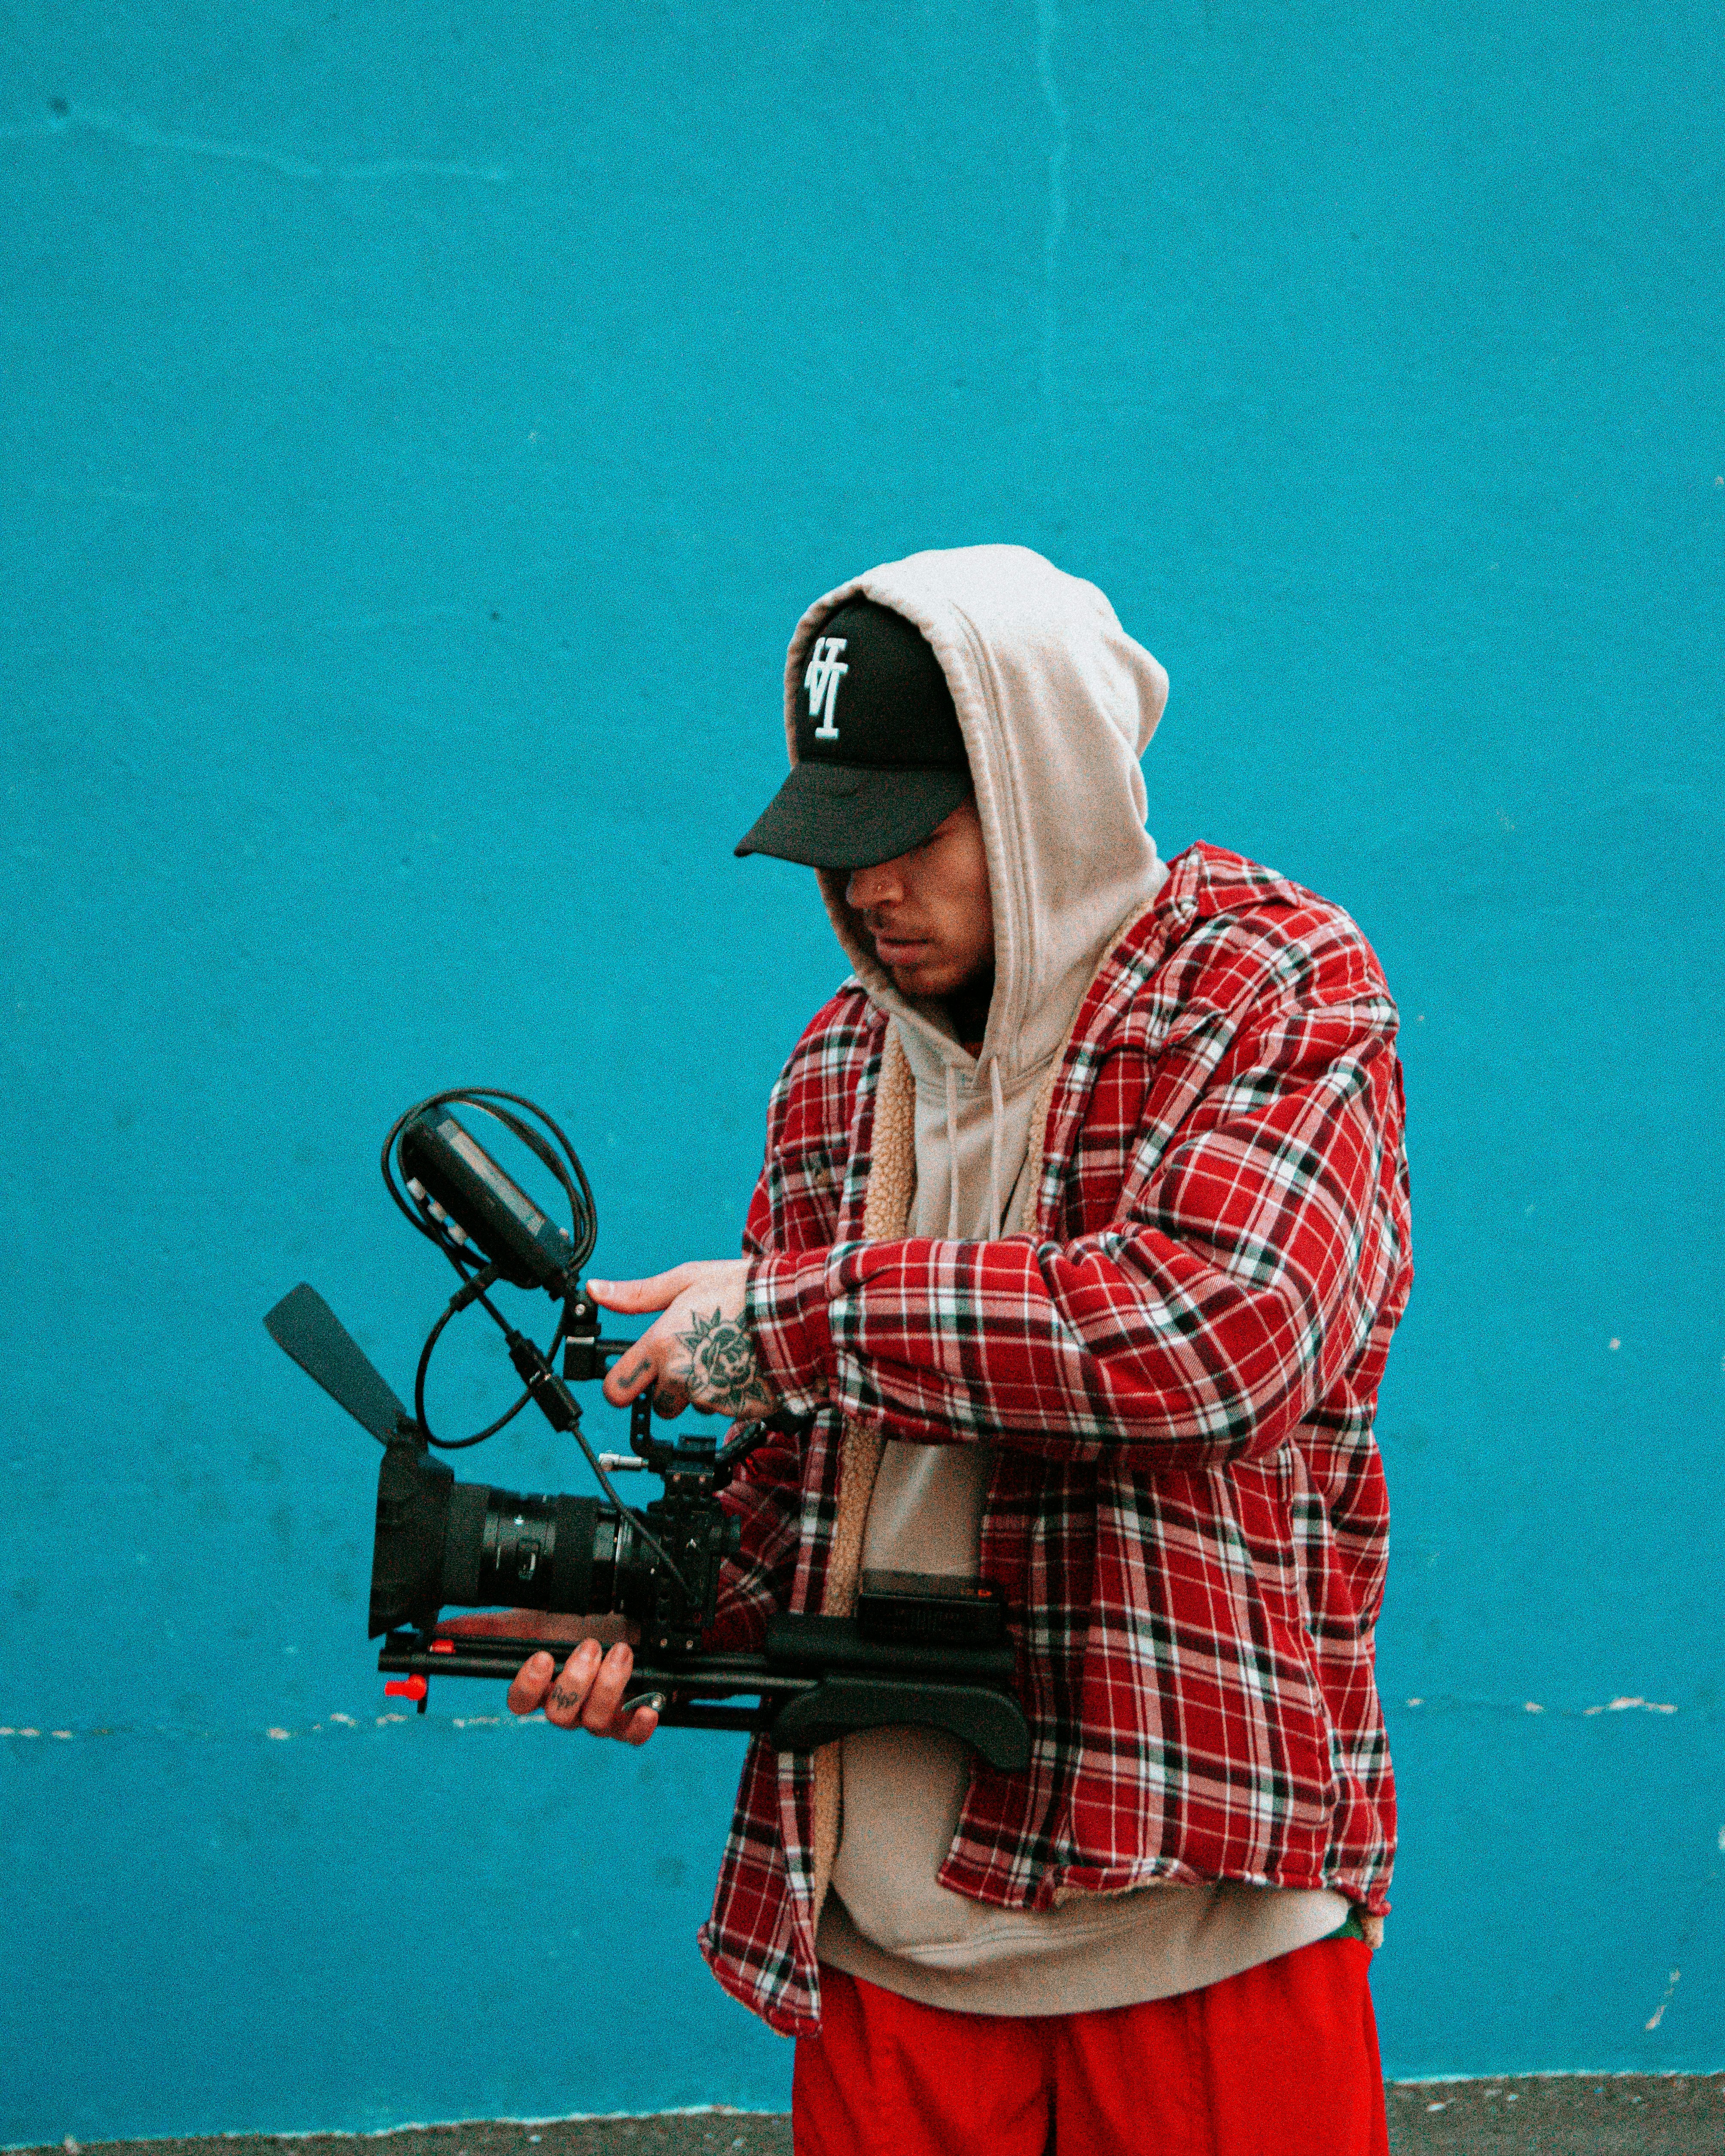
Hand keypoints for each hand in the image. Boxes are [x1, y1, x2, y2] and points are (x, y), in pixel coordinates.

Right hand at [435, 1610, 657, 1742]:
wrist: (630, 1623)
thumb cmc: (579, 1622)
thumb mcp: (538, 1615)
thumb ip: (493, 1625)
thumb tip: (441, 1628)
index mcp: (543, 1685)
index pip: (521, 1702)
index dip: (528, 1685)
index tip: (541, 1657)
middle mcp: (569, 1707)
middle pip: (559, 1715)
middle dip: (575, 1680)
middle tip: (591, 1646)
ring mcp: (599, 1716)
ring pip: (594, 1722)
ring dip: (609, 1685)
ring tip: (622, 1652)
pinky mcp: (631, 1720)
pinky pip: (631, 1736)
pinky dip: (641, 1723)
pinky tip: (648, 1705)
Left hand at [589, 1260, 777, 1421]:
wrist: (799, 1313)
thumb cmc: (744, 1291)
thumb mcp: (687, 1279)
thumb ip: (638, 1294)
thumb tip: (596, 1291)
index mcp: (662, 1345)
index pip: (616, 1389)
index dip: (621, 1384)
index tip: (630, 1378)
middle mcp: (682, 1377)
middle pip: (657, 1403)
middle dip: (668, 1389)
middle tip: (692, 1358)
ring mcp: (711, 1398)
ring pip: (693, 1406)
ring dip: (703, 1389)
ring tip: (726, 1355)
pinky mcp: (738, 1410)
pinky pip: (725, 1409)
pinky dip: (731, 1393)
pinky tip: (745, 1365)